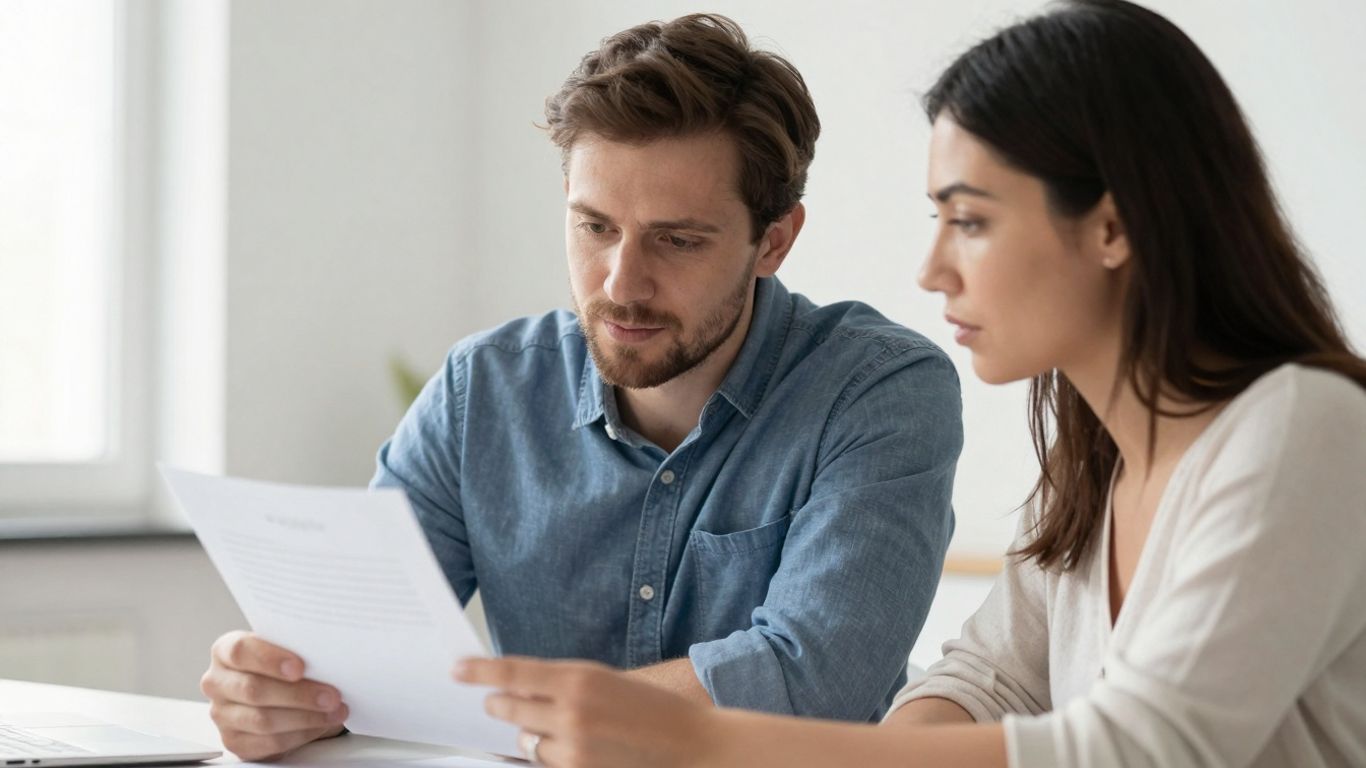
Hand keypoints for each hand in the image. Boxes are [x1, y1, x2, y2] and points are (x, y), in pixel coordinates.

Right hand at [200, 630, 348, 759]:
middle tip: (331, 695)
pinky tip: (321, 724)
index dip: (270, 659)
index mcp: (225, 651)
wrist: (278, 693)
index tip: (299, 667)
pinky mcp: (235, 741)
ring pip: (262, 720)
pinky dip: (301, 734)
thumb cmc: (282, 665)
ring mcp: (223, 715)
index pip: (240, 650)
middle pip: (253, 689)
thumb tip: (327, 655)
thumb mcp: (285, 649)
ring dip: (305, 717)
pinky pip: (269, 743)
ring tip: (334, 710)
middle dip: (298, 694)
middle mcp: (217, 683)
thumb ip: (296, 648)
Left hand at [454, 656, 721, 767]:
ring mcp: (572, 747)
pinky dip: (553, 755)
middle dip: (500, 705)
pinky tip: (579, 747)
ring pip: (527, 740)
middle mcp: (570, 712)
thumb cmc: (651, 710)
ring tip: (563, 728)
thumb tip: (518, 686)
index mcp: (579, 678)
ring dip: (533, 734)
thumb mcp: (605, 681)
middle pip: (510, 708)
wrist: (691, 746)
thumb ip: (562, 683)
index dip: (479, 671)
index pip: (513, 671)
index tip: (457, 669)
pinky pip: (547, 762)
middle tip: (495, 702)